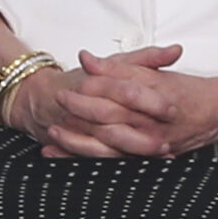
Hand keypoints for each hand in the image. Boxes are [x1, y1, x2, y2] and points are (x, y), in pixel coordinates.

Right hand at [3, 45, 183, 158]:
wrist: (41, 98)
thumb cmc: (84, 79)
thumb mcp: (116, 63)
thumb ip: (148, 57)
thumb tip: (176, 51)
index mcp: (97, 83)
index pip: (126, 92)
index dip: (150, 101)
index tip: (171, 109)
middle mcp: (86, 108)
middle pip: (116, 123)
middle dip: (142, 135)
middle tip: (167, 141)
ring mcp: (79, 130)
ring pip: (106, 146)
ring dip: (132, 153)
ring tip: (159, 154)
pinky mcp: (76, 146)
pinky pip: (95, 159)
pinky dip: (117, 165)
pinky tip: (141, 167)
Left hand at [66, 48, 217, 158]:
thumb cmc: (186, 93)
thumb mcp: (154, 74)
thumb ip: (122, 66)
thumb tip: (88, 59)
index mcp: (155, 97)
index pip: (120, 90)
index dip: (95, 84)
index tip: (75, 77)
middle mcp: (151, 124)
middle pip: (109, 118)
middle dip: (80, 110)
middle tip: (59, 100)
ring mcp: (146, 145)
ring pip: (106, 146)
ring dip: (76, 141)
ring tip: (53, 133)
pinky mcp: (141, 160)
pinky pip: (107, 163)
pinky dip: (81, 158)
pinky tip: (60, 155)